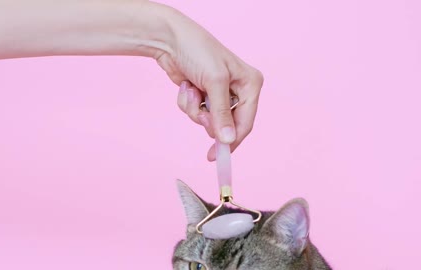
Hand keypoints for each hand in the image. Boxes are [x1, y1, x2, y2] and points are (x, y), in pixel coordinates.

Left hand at [154, 6, 263, 160]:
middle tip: (201, 111)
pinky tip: (186, 86)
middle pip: (226, 125)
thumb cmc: (198, 50)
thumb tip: (228, 140)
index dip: (232, 141)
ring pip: (208, 121)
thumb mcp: (214, 82)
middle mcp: (238, 90)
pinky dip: (188, 103)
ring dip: (195, 109)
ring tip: (192, 89)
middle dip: (208, 119)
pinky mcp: (203, 95)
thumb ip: (222, 114)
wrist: (170, 39)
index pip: (246, 122)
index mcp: (250, 84)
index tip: (217, 156)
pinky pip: (196, 112)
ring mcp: (219, 94)